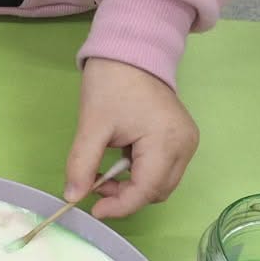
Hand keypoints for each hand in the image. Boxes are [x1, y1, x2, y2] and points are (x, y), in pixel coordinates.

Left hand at [66, 57, 198, 219]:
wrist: (130, 51)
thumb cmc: (111, 83)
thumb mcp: (92, 125)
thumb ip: (82, 163)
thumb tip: (72, 197)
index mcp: (167, 142)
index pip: (147, 190)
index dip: (120, 205)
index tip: (93, 209)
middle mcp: (185, 146)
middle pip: (158, 190)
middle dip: (126, 195)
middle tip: (95, 185)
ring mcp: (187, 141)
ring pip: (162, 182)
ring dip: (134, 185)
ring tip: (106, 171)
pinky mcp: (182, 137)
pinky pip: (164, 168)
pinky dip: (142, 172)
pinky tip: (121, 159)